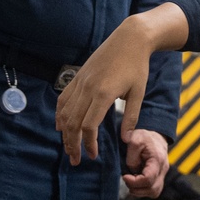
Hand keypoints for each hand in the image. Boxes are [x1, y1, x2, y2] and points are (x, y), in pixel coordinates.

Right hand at [57, 16, 154, 163]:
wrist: (130, 39)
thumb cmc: (138, 66)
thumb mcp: (139, 92)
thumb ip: (131, 117)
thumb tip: (126, 139)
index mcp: (104, 94)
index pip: (88, 126)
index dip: (88, 144)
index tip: (93, 156)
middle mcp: (88, 88)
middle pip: (72, 123)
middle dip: (72, 144)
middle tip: (75, 160)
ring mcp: (80, 82)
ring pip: (64, 112)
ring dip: (64, 133)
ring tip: (68, 148)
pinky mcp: (78, 77)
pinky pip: (63, 99)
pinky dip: (59, 115)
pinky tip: (61, 127)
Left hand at [122, 129, 169, 197]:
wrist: (155, 135)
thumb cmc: (144, 136)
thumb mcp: (134, 140)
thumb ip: (132, 157)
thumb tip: (132, 171)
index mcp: (157, 160)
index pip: (148, 179)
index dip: (134, 182)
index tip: (125, 176)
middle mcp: (163, 169)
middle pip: (152, 189)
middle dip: (136, 188)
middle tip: (127, 179)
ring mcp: (163, 174)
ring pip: (154, 192)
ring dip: (140, 191)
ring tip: (131, 182)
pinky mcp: (160, 177)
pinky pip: (154, 190)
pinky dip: (144, 190)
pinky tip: (136, 182)